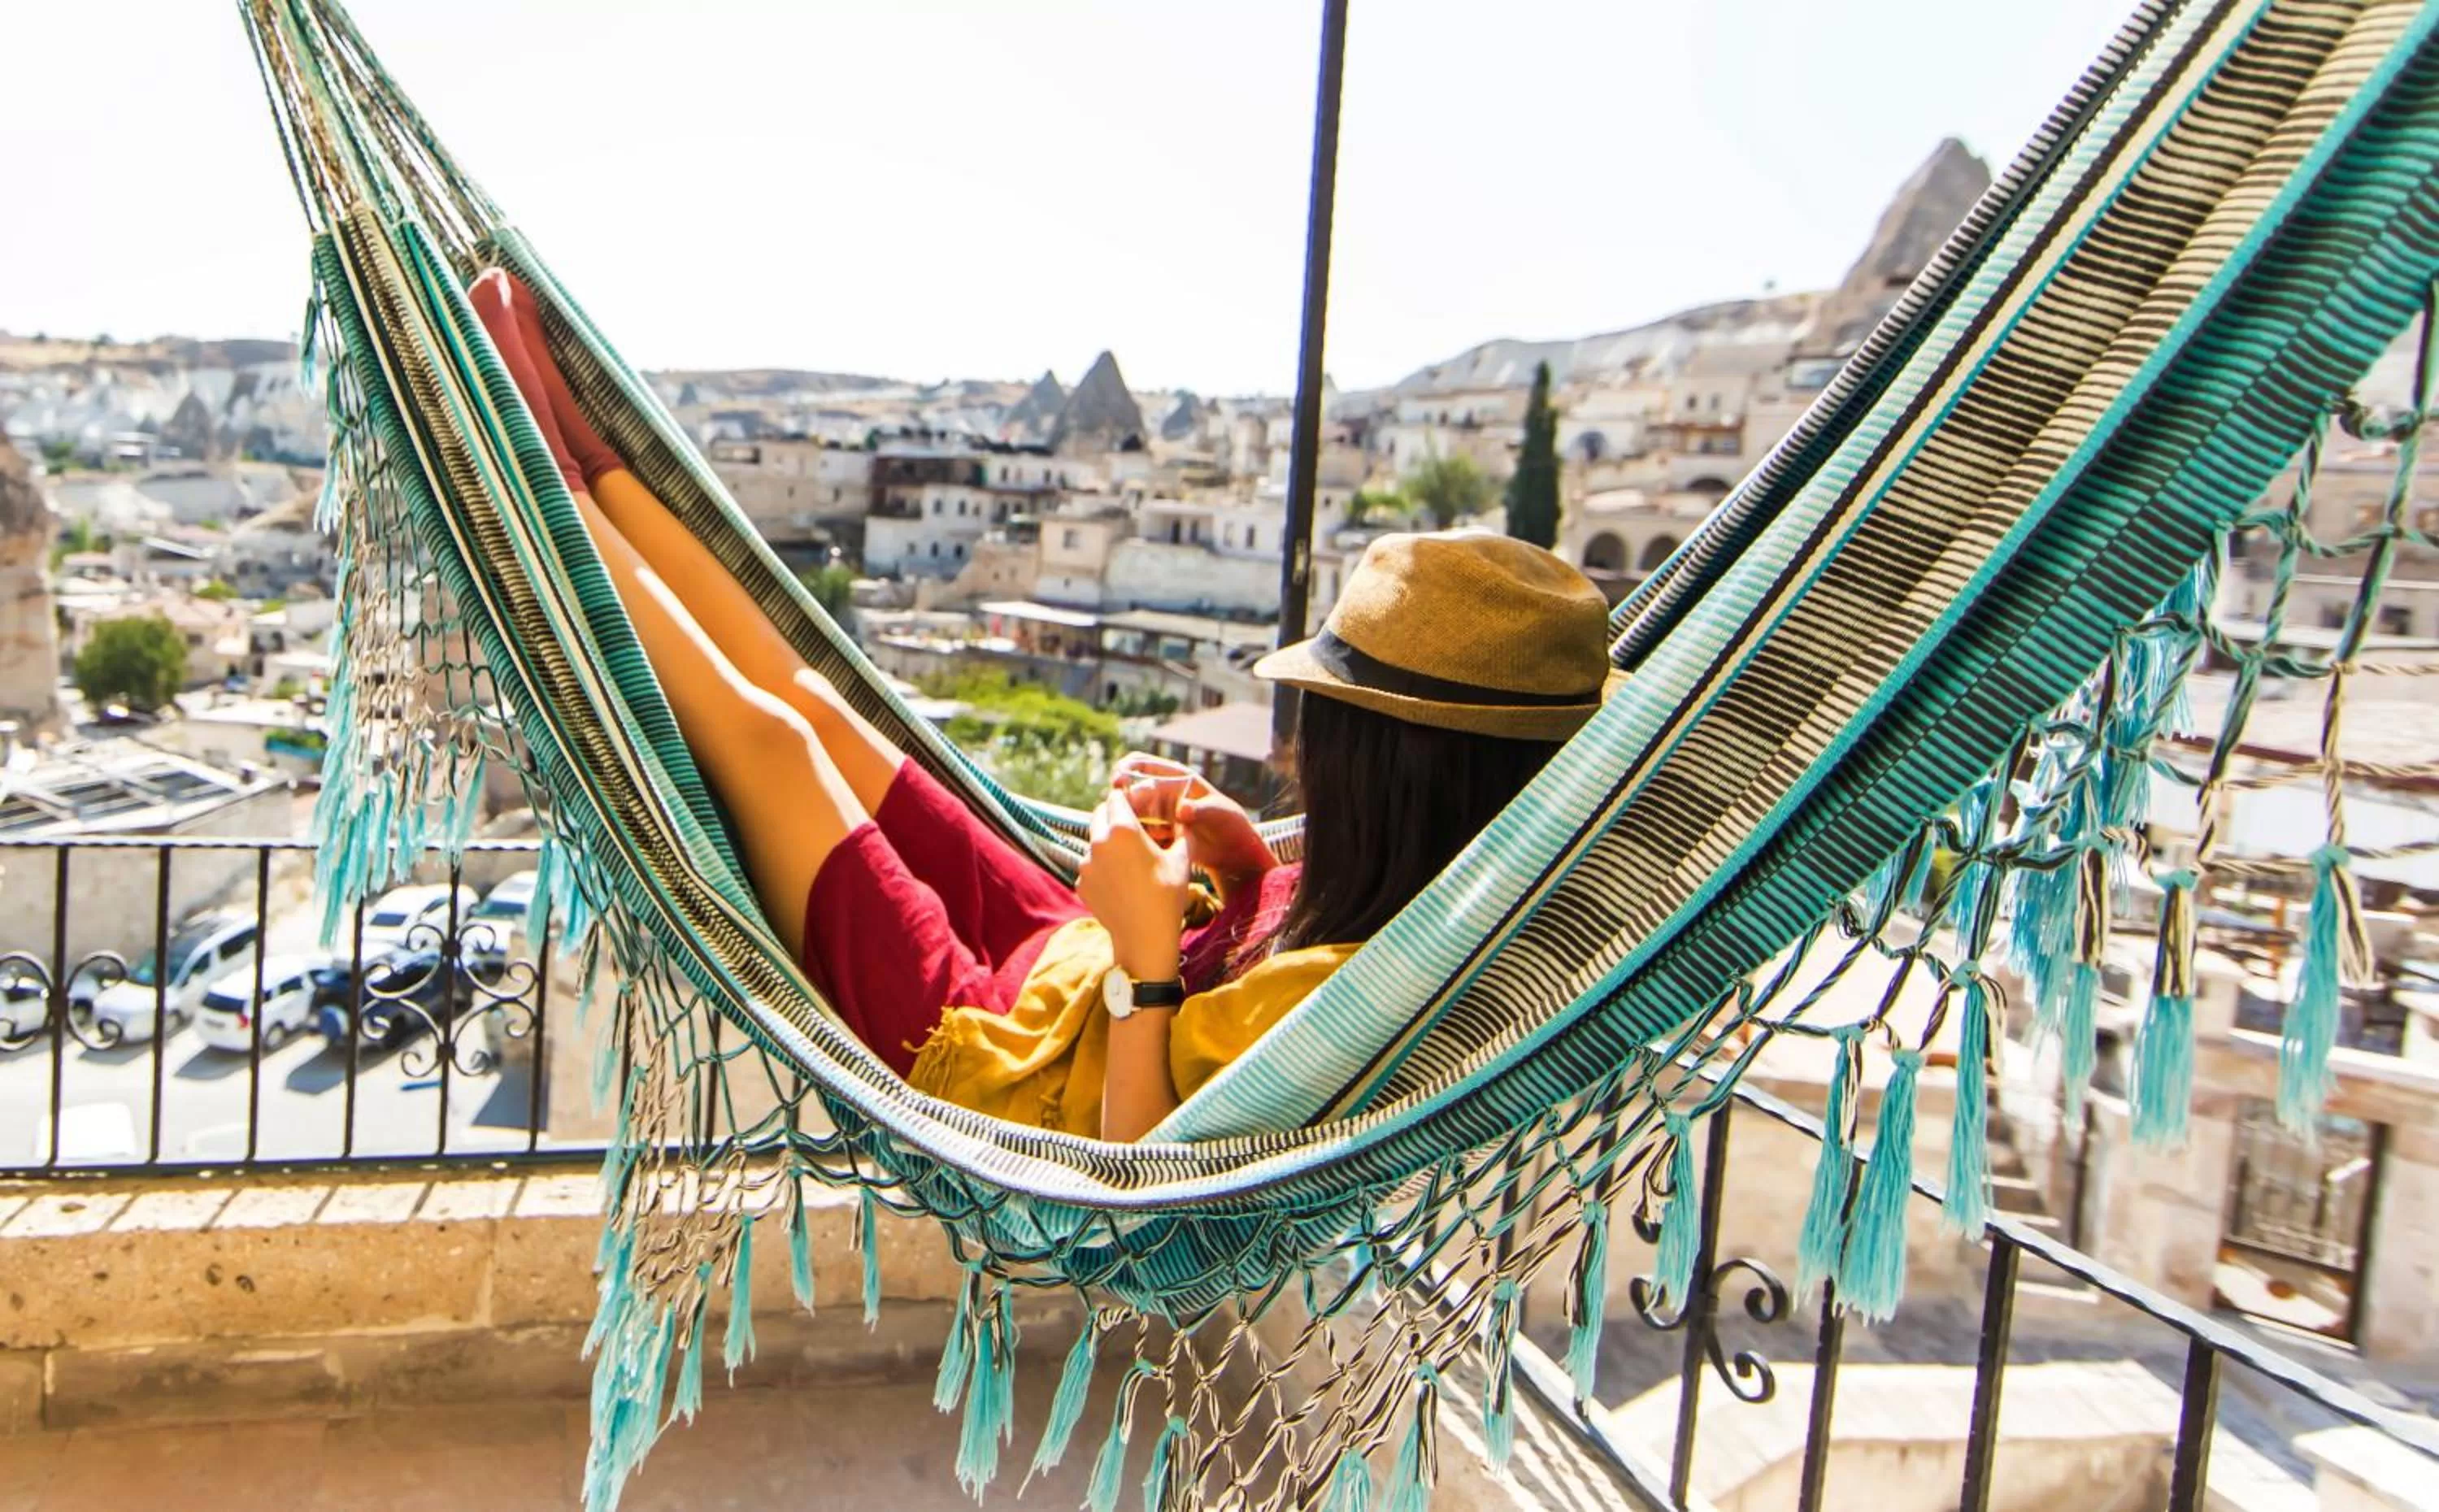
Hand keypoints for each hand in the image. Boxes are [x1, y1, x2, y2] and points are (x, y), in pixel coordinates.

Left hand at [1076, 790, 1191, 981]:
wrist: (1144, 937)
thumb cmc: (1167, 894)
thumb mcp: (1182, 859)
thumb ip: (1182, 833)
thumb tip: (1186, 819)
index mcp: (1122, 828)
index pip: (1116, 797)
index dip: (1127, 798)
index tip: (1136, 805)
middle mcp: (1097, 841)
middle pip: (1099, 815)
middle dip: (1113, 816)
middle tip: (1132, 829)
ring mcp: (1085, 864)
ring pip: (1093, 842)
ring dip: (1107, 844)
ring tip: (1129, 861)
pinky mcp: (1080, 883)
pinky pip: (1090, 867)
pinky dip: (1101, 868)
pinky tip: (1120, 882)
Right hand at [1111, 757, 1275, 902]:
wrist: (1233, 851)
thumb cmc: (1230, 824)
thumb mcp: (1219, 814)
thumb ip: (1200, 810)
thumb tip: (1181, 810)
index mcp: (1178, 778)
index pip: (1144, 765)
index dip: (1127, 771)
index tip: (1117, 782)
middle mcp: (1165, 791)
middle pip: (1132, 785)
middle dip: (1119, 793)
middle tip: (1111, 806)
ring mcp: (1160, 812)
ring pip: (1133, 808)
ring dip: (1124, 814)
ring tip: (1120, 826)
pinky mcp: (1158, 831)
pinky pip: (1139, 828)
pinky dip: (1133, 832)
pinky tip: (1133, 841)